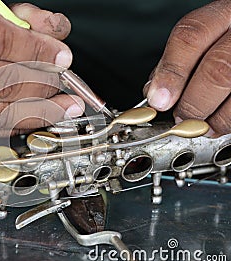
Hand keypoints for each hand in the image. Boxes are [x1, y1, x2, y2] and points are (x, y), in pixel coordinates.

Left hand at [145, 0, 230, 136]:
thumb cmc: (225, 43)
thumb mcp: (203, 38)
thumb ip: (177, 60)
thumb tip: (154, 91)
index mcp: (222, 16)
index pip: (190, 38)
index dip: (170, 73)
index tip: (157, 100)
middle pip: (217, 69)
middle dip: (192, 102)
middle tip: (180, 118)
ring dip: (214, 117)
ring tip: (200, 126)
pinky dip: (228, 120)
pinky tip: (218, 123)